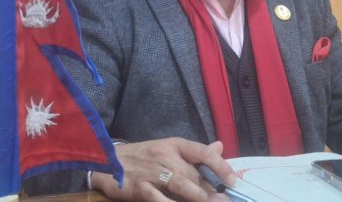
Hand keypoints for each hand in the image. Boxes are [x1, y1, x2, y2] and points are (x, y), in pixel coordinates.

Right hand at [90, 138, 235, 200]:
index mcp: (176, 145)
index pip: (202, 152)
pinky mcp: (136, 187)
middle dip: (211, 189)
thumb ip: (194, 153)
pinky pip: (155, 197)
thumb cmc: (144, 156)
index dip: (220, 165)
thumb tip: (219, 148)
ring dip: (196, 196)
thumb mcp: (168, 148)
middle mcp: (165, 155)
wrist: (107, 160)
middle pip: (193, 173)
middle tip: (226, 201)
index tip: (233, 180)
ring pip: (178, 183)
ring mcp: (151, 172)